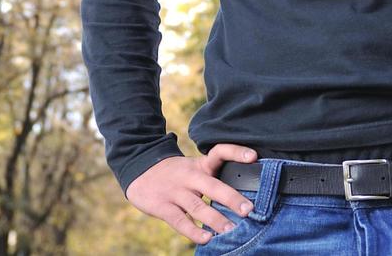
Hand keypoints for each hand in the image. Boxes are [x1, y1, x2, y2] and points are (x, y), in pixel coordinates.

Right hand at [124, 144, 259, 245]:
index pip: (219, 152)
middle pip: (212, 185)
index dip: (236, 153)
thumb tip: (242, 198)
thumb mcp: (192, 168)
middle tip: (249, 210)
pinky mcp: (162, 206)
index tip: (253, 157)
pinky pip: (179, 220)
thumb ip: (211, 179)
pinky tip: (206, 238)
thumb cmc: (175, 174)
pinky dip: (193, 230)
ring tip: (231, 231)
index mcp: (199, 165)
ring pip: (197, 206)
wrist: (138, 170)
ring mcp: (175, 191)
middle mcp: (189, 176)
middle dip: (231, 198)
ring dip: (215, 219)